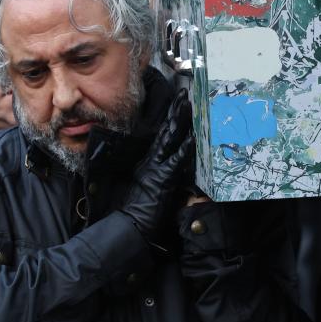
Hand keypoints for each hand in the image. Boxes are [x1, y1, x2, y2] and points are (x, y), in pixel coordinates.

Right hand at [120, 89, 195, 246]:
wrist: (127, 227)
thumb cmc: (134, 212)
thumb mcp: (143, 188)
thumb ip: (152, 176)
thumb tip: (162, 169)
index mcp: (148, 162)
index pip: (161, 136)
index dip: (170, 120)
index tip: (177, 104)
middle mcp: (151, 161)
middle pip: (165, 131)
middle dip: (175, 112)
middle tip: (184, 94)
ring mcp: (157, 168)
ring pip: (170, 139)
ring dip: (180, 121)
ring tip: (188, 104)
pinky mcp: (163, 180)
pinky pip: (176, 161)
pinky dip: (185, 149)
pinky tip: (193, 137)